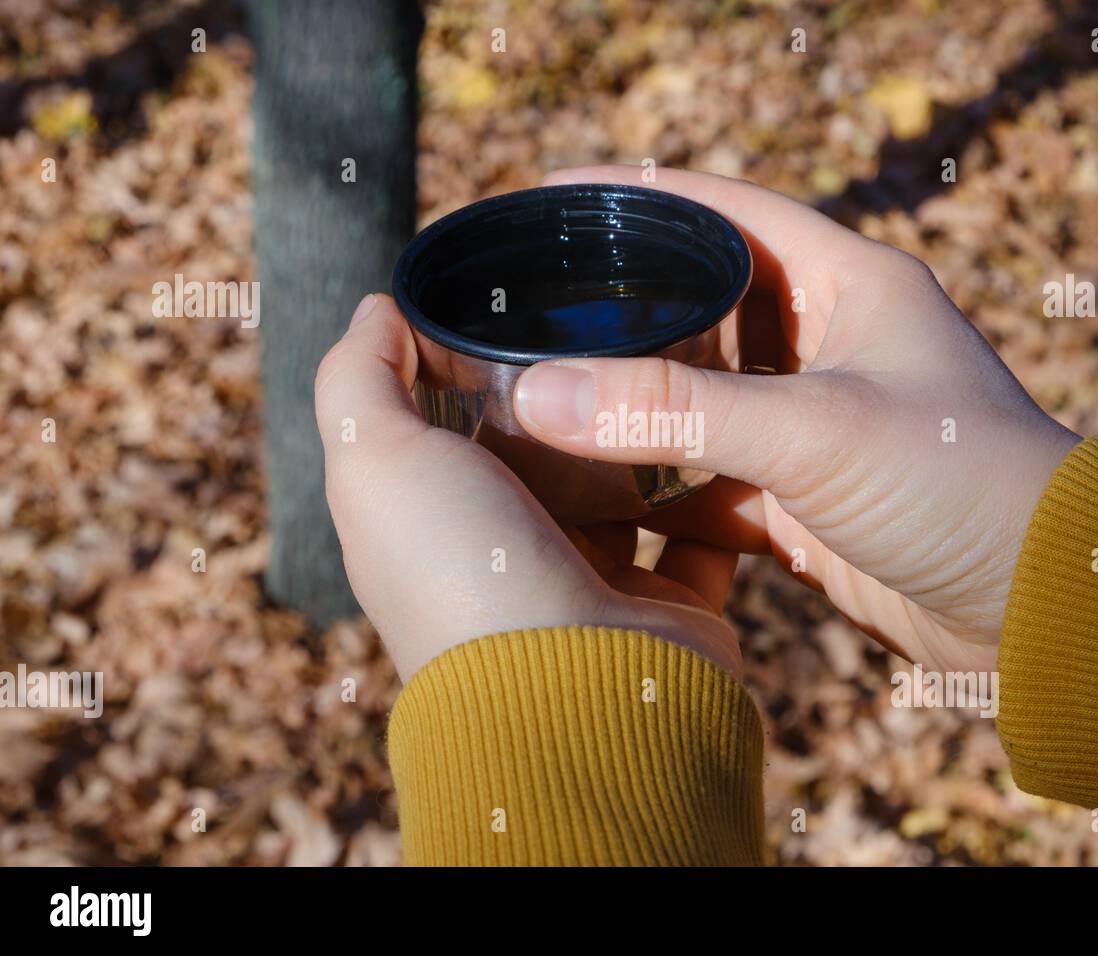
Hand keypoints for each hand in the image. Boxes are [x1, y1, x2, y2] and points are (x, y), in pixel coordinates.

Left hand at [314, 293, 742, 680]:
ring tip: (683, 349)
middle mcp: (510, 553)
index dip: (477, 358)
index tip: (521, 288)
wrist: (577, 696)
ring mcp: (593, 580)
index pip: (454, 421)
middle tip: (619, 310)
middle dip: (575, 388)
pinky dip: (718, 485)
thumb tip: (377, 308)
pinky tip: (729, 422)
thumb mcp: (376, 460)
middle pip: (548, 448)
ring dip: (648, 429)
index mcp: (438, 521)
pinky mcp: (668, 600)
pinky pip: (701, 528)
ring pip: (628, 482)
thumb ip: (359, 378)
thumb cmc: (464, 571)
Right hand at [514, 166, 1080, 673]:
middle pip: (708, 307)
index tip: (558, 198)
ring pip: (706, 401)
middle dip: (630, 310)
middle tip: (538, 314)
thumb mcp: (812, 430)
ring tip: (550, 402)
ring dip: (642, 408)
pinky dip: (666, 495)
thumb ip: (676, 407)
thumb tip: (542, 393)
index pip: (730, 212)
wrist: (1042, 608)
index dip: (644, 198)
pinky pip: (715, 484)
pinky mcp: (809, 502)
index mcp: (851, 284)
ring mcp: (819, 427)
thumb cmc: (959, 483)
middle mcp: (834, 346)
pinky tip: (605, 504)